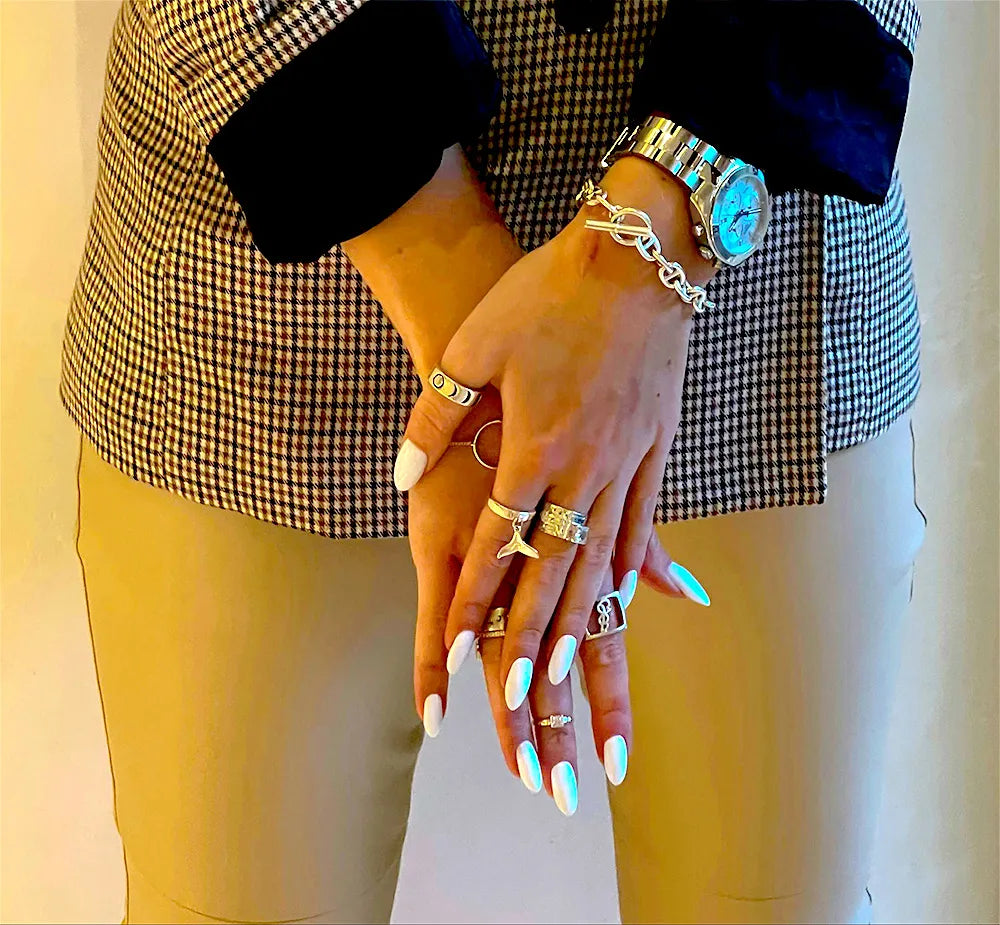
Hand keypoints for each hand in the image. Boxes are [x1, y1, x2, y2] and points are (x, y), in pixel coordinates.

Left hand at [398, 155, 716, 792]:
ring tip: (567, 671)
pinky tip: (627, 598)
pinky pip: (643, 522)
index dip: (472, 604)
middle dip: (531, 637)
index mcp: (534, 445)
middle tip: (518, 697)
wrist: (637, 258)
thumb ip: (435, 417)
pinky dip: (632, 567)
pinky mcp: (656, 447)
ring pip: (601, 559)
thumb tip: (401, 474)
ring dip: (581, 619)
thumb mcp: (476, 346)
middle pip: (553, 570)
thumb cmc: (548, 296)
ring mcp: (626, 461)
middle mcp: (584, 467)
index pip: (496, 544)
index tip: (452, 658)